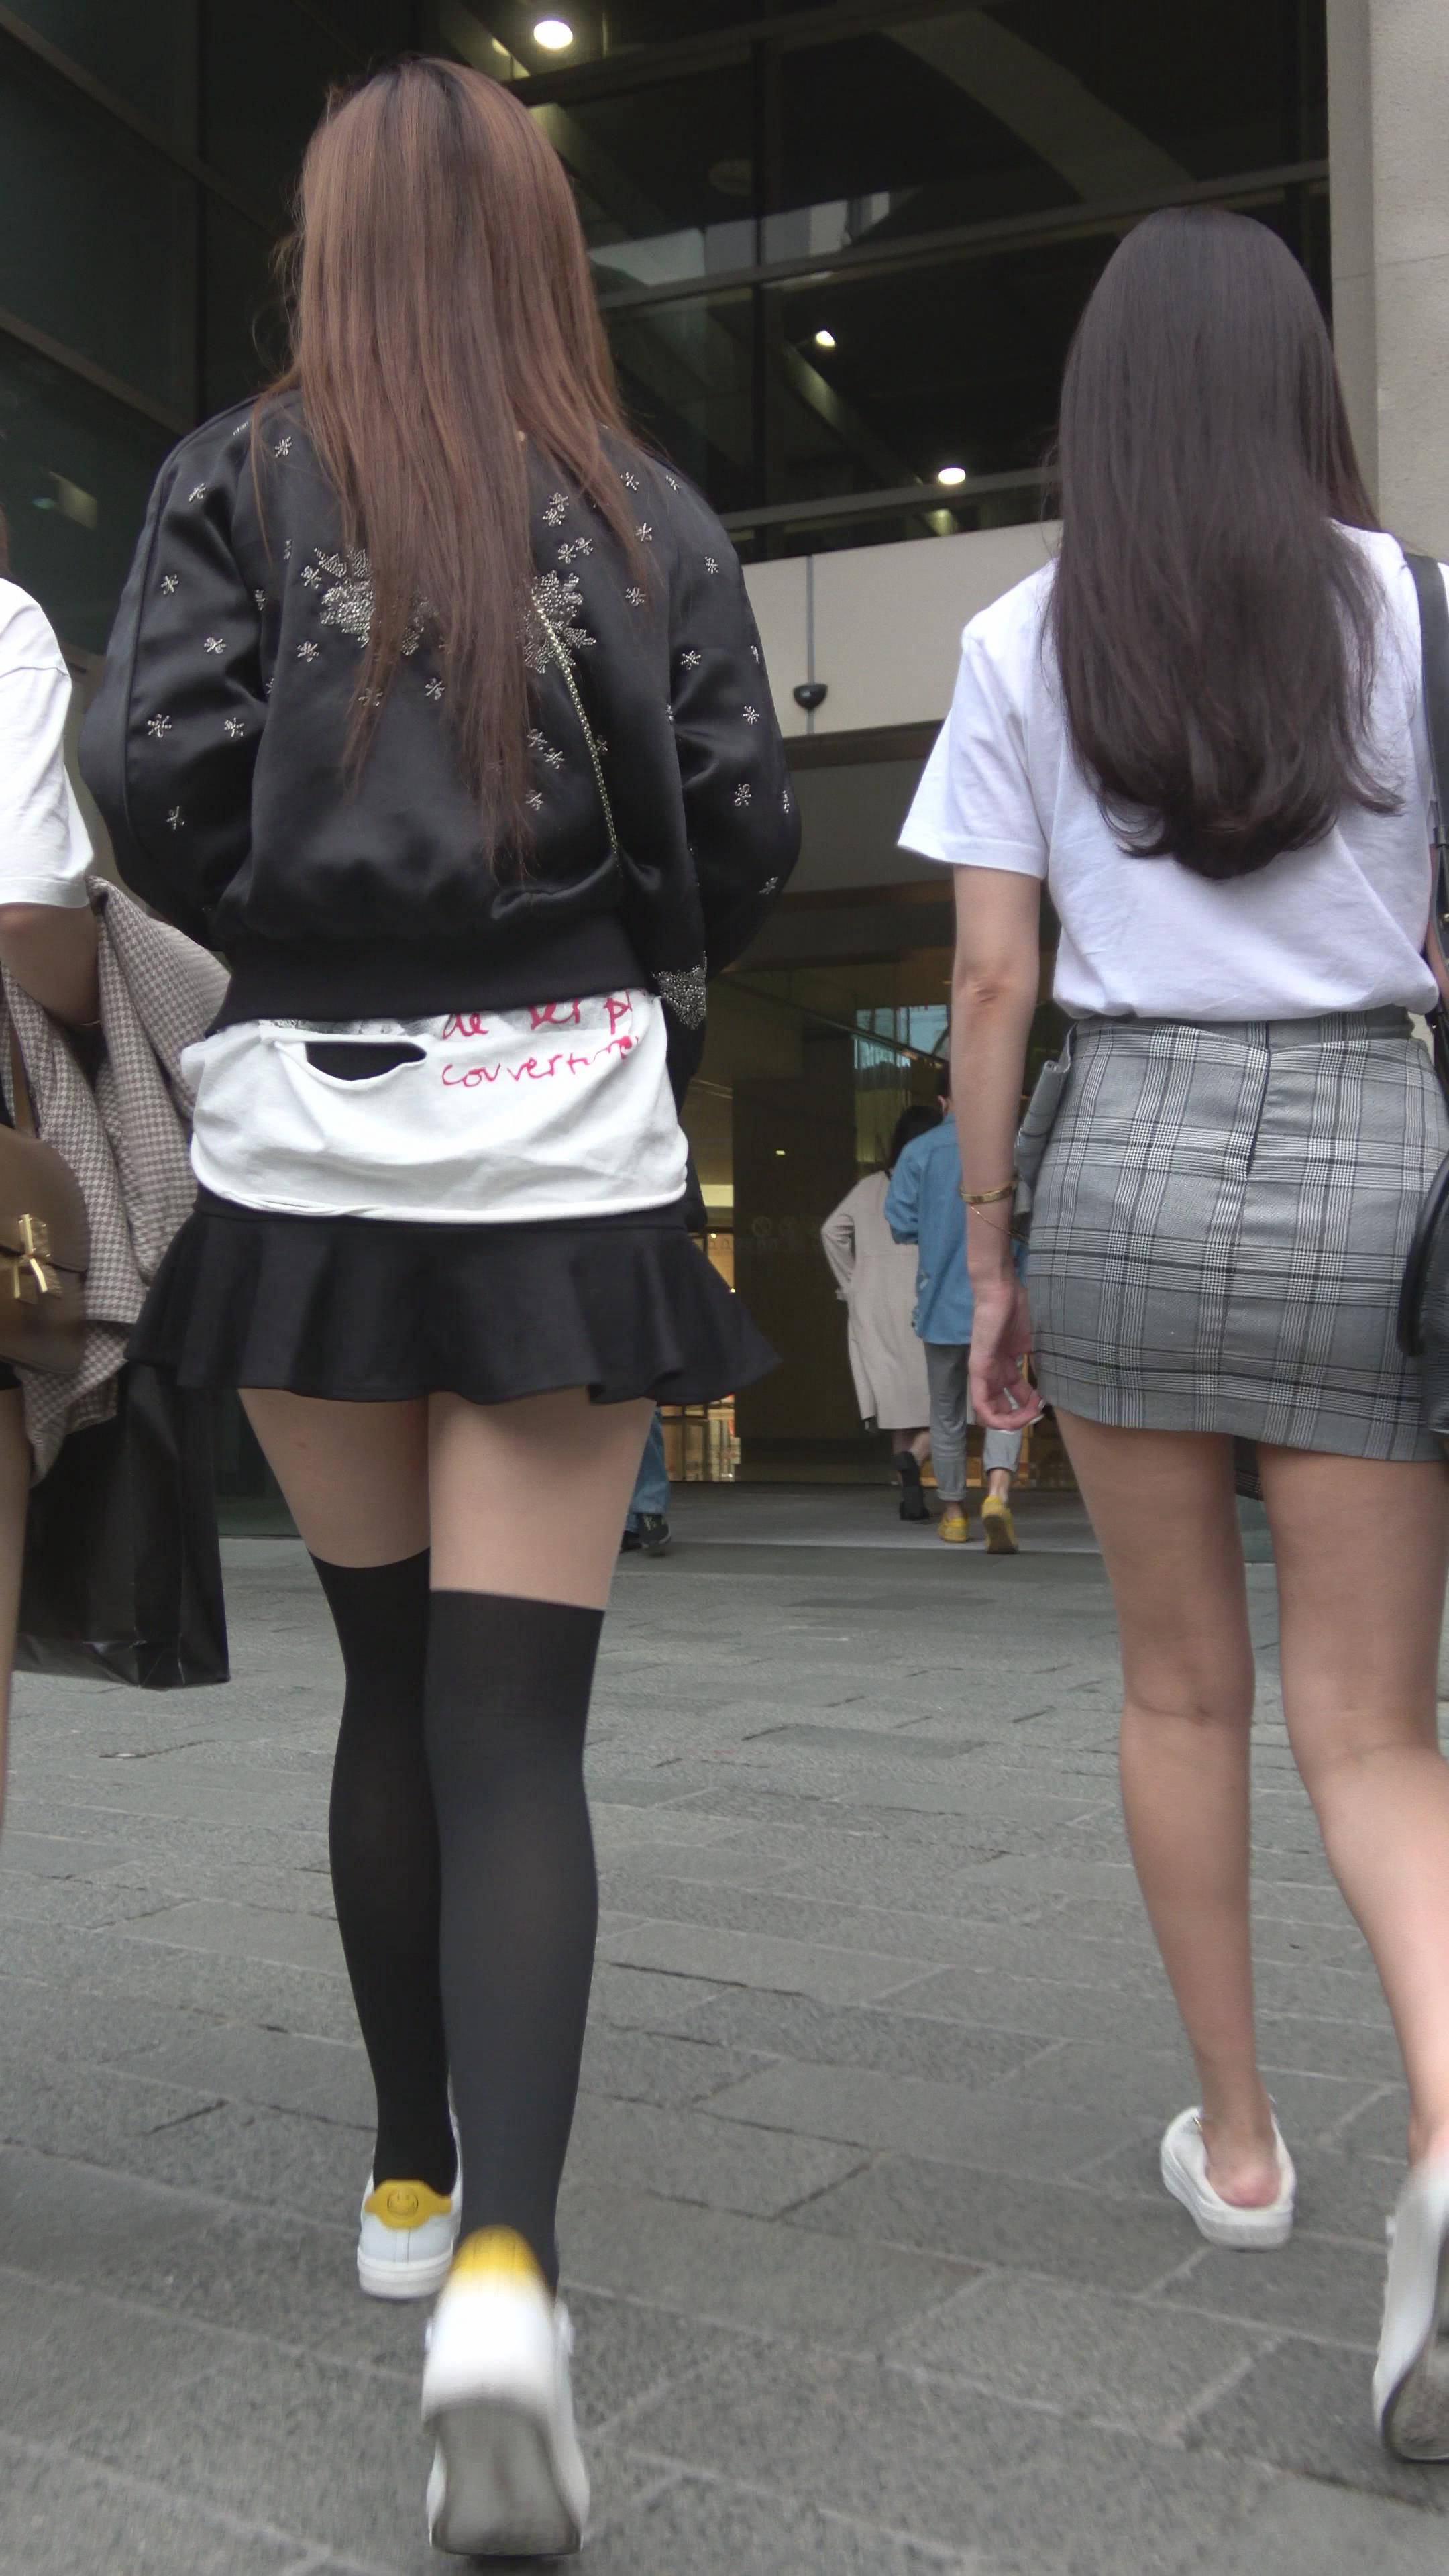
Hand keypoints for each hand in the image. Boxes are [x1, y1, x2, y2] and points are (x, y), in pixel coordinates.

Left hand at [968, 1274, 1041, 1430]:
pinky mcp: (978, 1368)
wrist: (1002, 1290)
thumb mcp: (1033, 1342)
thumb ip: (1039, 1363)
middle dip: (1021, 1417)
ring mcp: (983, 1371)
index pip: (1013, 1396)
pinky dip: (996, 1417)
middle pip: (1001, 1407)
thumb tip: (1054, 1382)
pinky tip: (1012, 1419)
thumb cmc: (1017, 1309)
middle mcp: (992, 1372)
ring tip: (1030, 1415)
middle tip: (1038, 1413)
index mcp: (1004, 1366)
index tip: (1044, 1404)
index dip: (1028, 1407)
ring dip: (1011, 1421)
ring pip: (990, 1410)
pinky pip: (981, 1402)